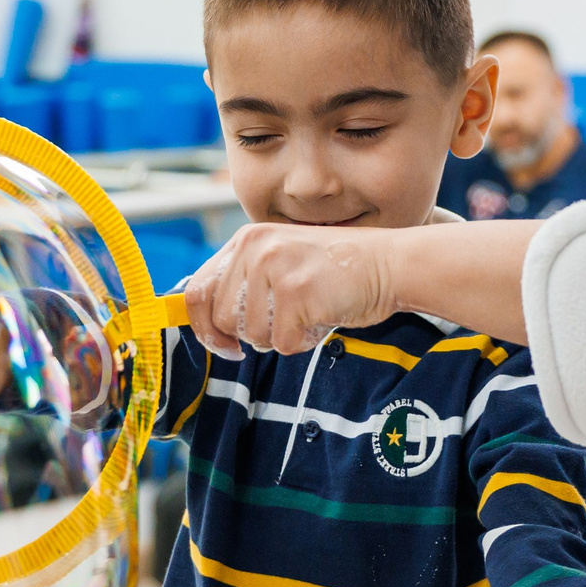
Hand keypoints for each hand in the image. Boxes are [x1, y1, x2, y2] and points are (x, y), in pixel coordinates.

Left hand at [180, 222, 400, 357]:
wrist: (389, 264)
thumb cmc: (335, 272)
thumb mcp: (280, 263)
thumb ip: (244, 284)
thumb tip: (206, 324)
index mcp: (245, 240)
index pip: (196, 291)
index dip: (203, 327)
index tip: (225, 346)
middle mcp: (254, 249)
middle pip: (222, 319)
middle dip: (250, 336)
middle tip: (282, 329)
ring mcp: (274, 269)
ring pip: (252, 335)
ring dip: (281, 337)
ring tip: (308, 314)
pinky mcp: (296, 292)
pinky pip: (283, 343)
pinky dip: (304, 342)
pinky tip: (321, 318)